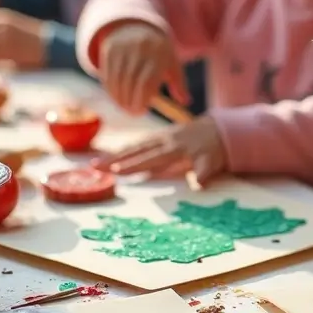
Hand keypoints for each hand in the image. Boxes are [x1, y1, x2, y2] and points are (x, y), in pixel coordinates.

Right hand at [93, 116, 225, 183]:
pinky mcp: (160, 136)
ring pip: (134, 145)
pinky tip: (114, 156)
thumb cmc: (214, 149)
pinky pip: (140, 143)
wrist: (219, 129)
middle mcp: (164, 141)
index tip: (115, 170)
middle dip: (114, 159)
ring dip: (115, 154)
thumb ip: (204, 172)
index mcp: (175, 148)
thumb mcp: (213, 162)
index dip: (133, 165)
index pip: (150, 158)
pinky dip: (126, 149)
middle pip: (135, 150)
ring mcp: (161, 136)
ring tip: (96, 163)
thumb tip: (199, 183)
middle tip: (94, 167)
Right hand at [97, 22, 188, 114]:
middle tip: (131, 113)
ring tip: (124, 107)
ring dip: (119, 98)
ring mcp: (123, 48)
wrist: (138, 26)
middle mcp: (140, 49)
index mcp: (159, 53)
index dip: (142, 99)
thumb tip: (186, 101)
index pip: (146, 81)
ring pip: (117, 80)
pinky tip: (116, 97)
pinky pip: (107, 74)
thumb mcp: (172, 62)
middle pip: (130, 82)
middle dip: (129, 101)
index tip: (141, 112)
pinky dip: (111, 89)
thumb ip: (179, 83)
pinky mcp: (110, 49)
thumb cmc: (159, 52)